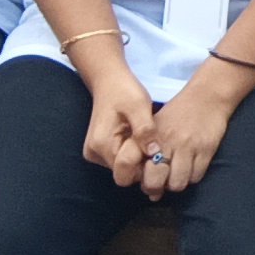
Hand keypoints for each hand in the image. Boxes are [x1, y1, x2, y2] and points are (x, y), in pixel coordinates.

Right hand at [80, 58, 159, 184]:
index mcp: (102, 144)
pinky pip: (120, 161)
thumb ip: (145, 129)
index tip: (159, 153)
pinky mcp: (100, 151)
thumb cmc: (124, 90)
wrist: (107, 80)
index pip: (126, 174)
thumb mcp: (138, 105)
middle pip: (125, 173)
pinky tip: (141, 140)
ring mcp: (95, 154)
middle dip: (142, 164)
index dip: (145, 167)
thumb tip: (154, 153)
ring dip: (138, 159)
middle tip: (156, 145)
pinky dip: (132, 155)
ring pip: (124, 168)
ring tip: (148, 140)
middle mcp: (95, 154)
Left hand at [137, 66, 251, 200]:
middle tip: (161, 183)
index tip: (145, 176)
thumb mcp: (155, 125)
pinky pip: (196, 177)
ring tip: (177, 175)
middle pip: (154, 180)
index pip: (134, 167)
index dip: (138, 178)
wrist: (208, 97)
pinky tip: (191, 168)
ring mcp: (187, 146)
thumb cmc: (178, 113)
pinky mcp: (206, 149)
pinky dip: (192, 177)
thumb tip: (143, 181)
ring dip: (176, 183)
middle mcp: (166, 142)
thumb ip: (145, 150)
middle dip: (156, 188)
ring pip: (177, 183)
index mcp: (149, 135)